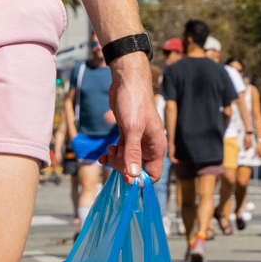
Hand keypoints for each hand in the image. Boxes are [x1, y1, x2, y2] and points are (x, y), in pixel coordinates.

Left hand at [109, 55, 167, 182]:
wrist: (126, 82)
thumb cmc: (134, 101)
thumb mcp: (133, 128)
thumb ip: (132, 152)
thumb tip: (133, 175)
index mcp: (156, 147)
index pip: (152, 174)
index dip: (139, 180)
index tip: (124, 177)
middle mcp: (149, 146)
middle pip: (137, 170)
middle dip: (123, 167)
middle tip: (113, 156)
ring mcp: (138, 141)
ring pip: (127, 162)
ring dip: (115, 161)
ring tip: (108, 151)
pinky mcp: (128, 135)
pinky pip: (121, 152)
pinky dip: (112, 155)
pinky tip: (103, 153)